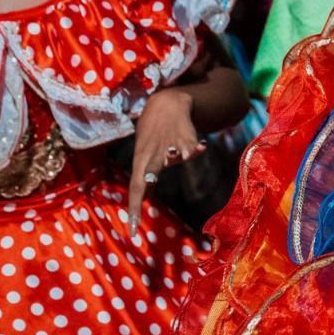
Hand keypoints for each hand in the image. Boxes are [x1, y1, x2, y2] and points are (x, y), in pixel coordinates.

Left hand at [129, 88, 205, 232]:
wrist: (167, 104)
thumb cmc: (154, 135)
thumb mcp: (145, 155)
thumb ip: (146, 176)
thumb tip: (144, 198)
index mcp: (141, 160)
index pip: (135, 188)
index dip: (134, 209)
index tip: (133, 231)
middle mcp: (153, 154)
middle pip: (148, 171)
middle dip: (146, 182)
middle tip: (147, 186)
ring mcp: (170, 144)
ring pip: (171, 154)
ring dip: (174, 157)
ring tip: (180, 156)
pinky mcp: (186, 136)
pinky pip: (191, 146)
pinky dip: (194, 148)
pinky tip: (200, 147)